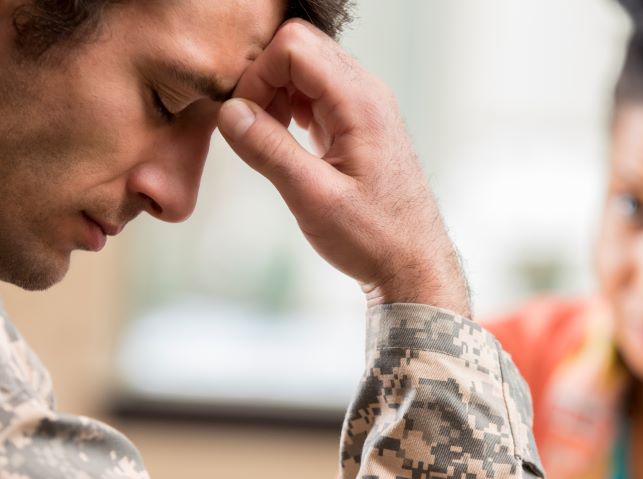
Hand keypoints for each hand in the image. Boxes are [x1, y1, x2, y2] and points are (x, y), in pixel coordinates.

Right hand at [218, 21, 470, 316]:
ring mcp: (367, 108)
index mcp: (361, 103)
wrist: (414, 266)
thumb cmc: (374, 239)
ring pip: (308, 70)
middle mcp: (368, 94)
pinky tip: (287, 145)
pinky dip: (293, 109)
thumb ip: (269, 150)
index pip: (294, 47)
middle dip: (265, 79)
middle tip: (252, 127)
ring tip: (267, 139)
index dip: (259, 74)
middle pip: (301, 49)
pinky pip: (319, 95)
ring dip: (277, 94)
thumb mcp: (313, 198)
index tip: (244, 118)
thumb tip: (228, 112)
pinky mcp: (361, 126)